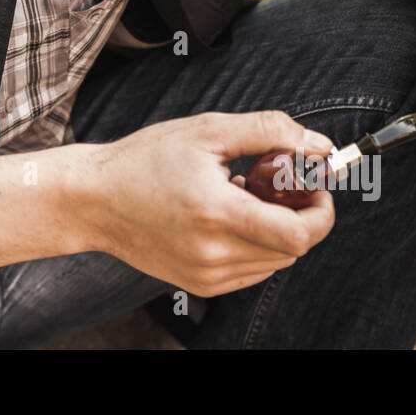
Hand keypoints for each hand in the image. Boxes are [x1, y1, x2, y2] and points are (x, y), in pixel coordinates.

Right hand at [82, 110, 335, 297]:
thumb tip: (318, 144)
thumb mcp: (207, 130)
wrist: (94, 200)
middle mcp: (214, 253)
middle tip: (277, 182)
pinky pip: (251, 269)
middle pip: (292, 249)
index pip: (299, 234)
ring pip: (274, 261)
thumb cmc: (144, 161)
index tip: (316, 189)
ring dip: (276, 229)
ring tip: (243, 195)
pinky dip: (254, 244)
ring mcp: (207, 275)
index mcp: (217, 213)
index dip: (321, 212)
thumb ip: (268, 131)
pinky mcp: (200, 283)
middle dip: (299, 215)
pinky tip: (228, 215)